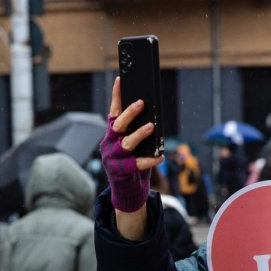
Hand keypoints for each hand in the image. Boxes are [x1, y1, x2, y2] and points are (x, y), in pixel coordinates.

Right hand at [102, 77, 163, 214]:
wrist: (127, 190)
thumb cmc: (133, 162)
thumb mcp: (135, 144)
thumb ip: (139, 131)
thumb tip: (153, 116)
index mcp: (113, 133)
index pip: (114, 111)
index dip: (117, 96)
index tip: (120, 80)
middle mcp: (110, 143)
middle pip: (119, 125)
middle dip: (130, 113)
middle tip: (141, 103)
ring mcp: (113, 157)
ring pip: (127, 143)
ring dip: (139, 134)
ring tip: (151, 127)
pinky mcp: (119, 171)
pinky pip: (136, 164)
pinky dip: (149, 160)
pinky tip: (160, 157)